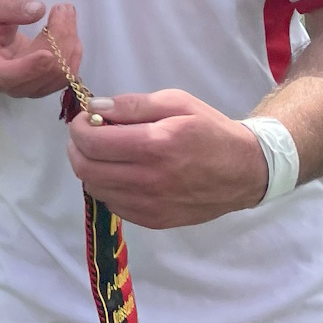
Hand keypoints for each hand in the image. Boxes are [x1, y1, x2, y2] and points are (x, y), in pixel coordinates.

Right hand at [0, 0, 79, 99]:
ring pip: (61, 74)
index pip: (8, 77)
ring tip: (64, 13)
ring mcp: (30, 89)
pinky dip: (73, 49)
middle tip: (63, 7)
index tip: (47, 53)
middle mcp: (9, 85)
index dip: (30, 68)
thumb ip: (8, 7)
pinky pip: (68, 73)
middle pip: (43, 72)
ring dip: (70, 41)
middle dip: (60, 38)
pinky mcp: (47, 85)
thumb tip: (38, 10)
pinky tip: (66, 31)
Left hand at [66, 90, 267, 228]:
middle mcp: (149, 180)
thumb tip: (95, 108)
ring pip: (95, 189)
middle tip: (88, 136)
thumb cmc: (210, 130)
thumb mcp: (176, 102)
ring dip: (92, 168)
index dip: (79, 128)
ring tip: (108, 154)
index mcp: (155, 145)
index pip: (92, 142)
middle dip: (77, 148)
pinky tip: (123, 173)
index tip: (87, 119)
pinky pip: (113, 205)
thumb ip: (132, 104)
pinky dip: (108, 187)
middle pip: (86, 169)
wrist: (245, 171)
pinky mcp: (154, 220)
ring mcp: (150, 205)